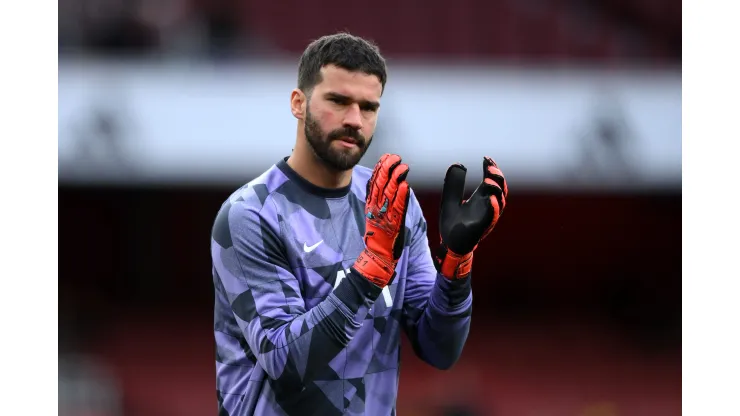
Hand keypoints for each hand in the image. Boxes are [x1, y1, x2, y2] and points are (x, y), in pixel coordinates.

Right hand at [354, 154, 410, 286]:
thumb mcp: (373, 214)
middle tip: (395, 157)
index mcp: (371, 205)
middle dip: (388, 169)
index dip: (380, 168)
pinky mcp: (394, 224)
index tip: (386, 157)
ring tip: (402, 166)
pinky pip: (398, 208)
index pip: (374, 182)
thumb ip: (375, 199)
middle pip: (381, 185)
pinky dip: (402, 197)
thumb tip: (377, 183)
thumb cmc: (379, 236)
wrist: (377, 256)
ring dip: (396, 179)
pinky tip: (406, 186)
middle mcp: (376, 208)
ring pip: (390, 194)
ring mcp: (385, 215)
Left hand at [434, 156, 507, 278]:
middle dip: (498, 177)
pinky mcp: (481, 227)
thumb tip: (457, 164)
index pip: (492, 180)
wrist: (449, 245)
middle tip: (489, 167)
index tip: (486, 158)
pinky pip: (491, 217)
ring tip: (487, 179)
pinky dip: (493, 208)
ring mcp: (486, 217)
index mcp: (481, 198)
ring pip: (500, 202)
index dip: (492, 168)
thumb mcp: (450, 199)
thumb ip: (453, 184)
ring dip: (496, 190)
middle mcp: (487, 206)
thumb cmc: (452, 223)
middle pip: (501, 189)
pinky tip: (489, 198)